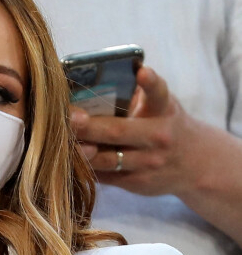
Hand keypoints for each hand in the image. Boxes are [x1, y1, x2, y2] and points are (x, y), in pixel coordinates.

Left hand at [69, 67, 200, 196]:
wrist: (196, 164)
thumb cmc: (164, 124)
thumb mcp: (160, 104)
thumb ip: (135, 92)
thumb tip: (91, 75)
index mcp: (163, 110)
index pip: (158, 93)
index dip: (149, 83)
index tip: (142, 72)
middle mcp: (158, 137)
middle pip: (117, 131)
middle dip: (88, 126)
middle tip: (67, 118)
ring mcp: (147, 163)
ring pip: (105, 159)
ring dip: (79, 150)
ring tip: (58, 139)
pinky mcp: (136, 183)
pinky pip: (103, 175)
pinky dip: (83, 166)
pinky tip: (66, 157)